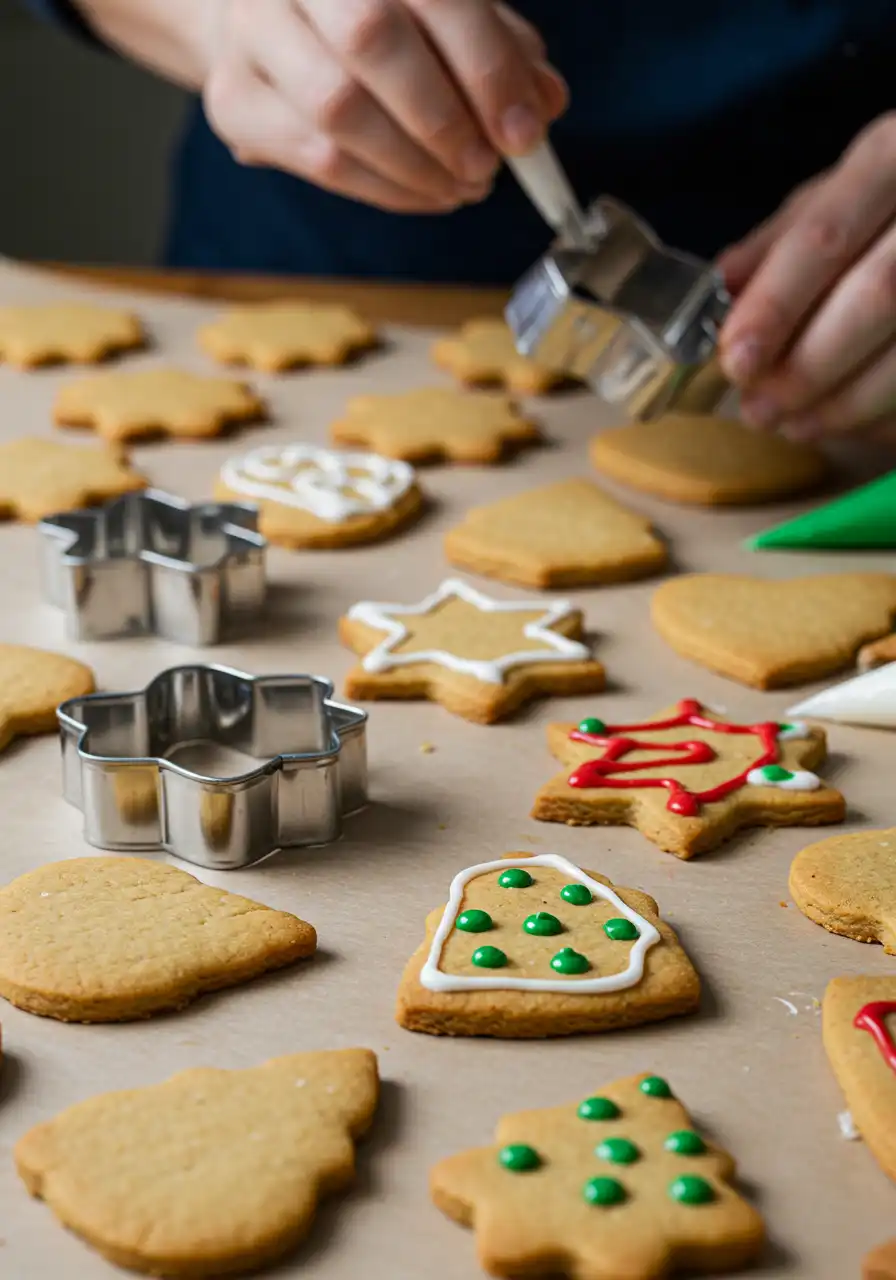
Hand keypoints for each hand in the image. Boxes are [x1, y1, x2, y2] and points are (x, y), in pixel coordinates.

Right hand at [203, 0, 566, 212]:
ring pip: (338, 112)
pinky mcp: (234, 100)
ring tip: (460, 188)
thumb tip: (545, 103)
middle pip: (372, 40)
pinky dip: (384, 189)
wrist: (266, 18)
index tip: (522, 131)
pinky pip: (316, 160)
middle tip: (485, 167)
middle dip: (443, 119)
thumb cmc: (373, 13)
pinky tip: (423, 194)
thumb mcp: (443, 12)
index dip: (486, 66)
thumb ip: (498, 47)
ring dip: (414, 168)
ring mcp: (254, 33)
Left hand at [717, 112, 895, 439]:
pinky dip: (886, 413)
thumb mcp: (842, 191)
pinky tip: (852, 425)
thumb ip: (781, 241)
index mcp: (894, 152)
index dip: (778, 303)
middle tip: (759, 409)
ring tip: (796, 426)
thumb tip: (717, 291)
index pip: (827, 232)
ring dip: (849, 402)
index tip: (736, 358)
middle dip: (810, 365)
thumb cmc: (892, 198)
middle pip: (880, 294)